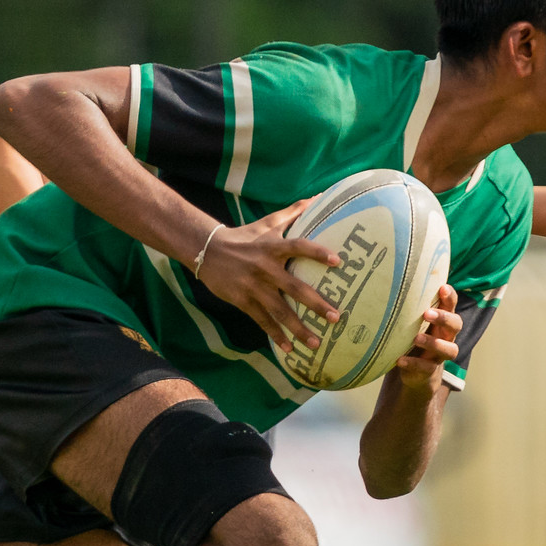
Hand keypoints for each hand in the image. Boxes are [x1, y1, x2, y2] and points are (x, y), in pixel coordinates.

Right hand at [186, 199, 340, 348]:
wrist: (207, 250)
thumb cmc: (244, 236)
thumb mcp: (267, 223)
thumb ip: (293, 212)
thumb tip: (318, 196)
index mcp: (273, 247)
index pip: (299, 247)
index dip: (317, 253)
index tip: (338, 261)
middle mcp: (265, 268)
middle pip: (295, 288)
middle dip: (316, 304)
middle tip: (337, 317)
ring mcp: (254, 287)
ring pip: (280, 311)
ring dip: (299, 329)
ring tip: (316, 343)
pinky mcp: (243, 301)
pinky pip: (262, 321)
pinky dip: (275, 335)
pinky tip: (289, 349)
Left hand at [392, 284, 460, 389]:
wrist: (415, 371)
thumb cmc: (412, 336)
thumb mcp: (412, 320)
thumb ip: (408, 306)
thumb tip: (387, 277)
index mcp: (443, 320)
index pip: (452, 306)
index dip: (450, 297)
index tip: (442, 288)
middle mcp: (446, 336)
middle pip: (456, 325)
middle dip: (444, 318)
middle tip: (427, 313)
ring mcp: (439, 355)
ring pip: (449, 349)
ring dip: (433, 342)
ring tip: (416, 338)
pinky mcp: (430, 370)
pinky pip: (426, 368)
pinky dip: (413, 364)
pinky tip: (400, 360)